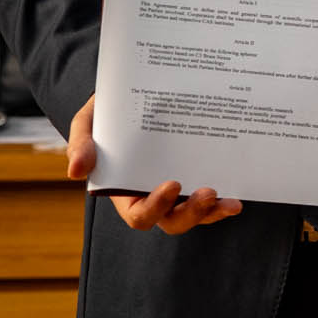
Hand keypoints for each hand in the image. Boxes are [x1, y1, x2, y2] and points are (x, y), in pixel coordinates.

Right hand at [66, 94, 241, 232]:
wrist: (134, 96)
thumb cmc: (107, 116)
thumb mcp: (88, 125)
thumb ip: (82, 145)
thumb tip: (76, 171)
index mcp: (125, 192)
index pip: (140, 214)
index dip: (155, 206)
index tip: (172, 184)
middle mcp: (154, 195)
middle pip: (173, 220)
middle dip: (192, 213)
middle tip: (209, 193)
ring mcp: (180, 189)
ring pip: (197, 213)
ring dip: (214, 211)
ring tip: (232, 203)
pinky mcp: (198, 174)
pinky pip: (213, 194)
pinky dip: (225, 196)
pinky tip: (241, 190)